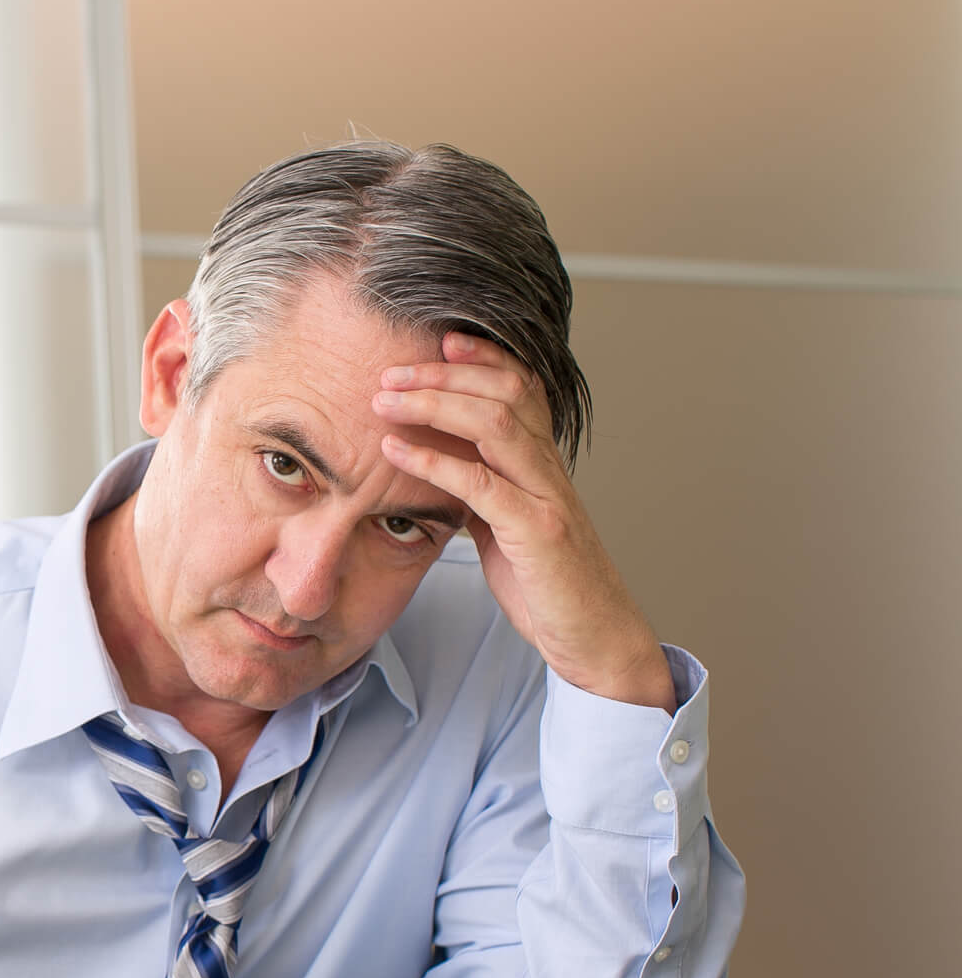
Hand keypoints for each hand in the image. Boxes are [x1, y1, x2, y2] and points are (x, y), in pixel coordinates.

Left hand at [372, 331, 674, 711]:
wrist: (593, 639)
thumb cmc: (546, 584)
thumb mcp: (505, 525)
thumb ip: (481, 490)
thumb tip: (439, 465)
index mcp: (543, 463)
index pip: (522, 387)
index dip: (484, 356)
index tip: (439, 338)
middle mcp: (549, 469)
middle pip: (505, 392)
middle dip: (444, 373)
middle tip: (389, 370)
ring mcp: (546, 497)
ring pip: (496, 424)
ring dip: (434, 403)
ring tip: (385, 400)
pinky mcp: (536, 533)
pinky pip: (481, 484)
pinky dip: (433, 461)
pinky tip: (395, 450)